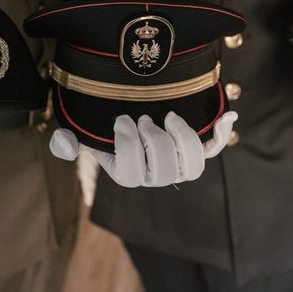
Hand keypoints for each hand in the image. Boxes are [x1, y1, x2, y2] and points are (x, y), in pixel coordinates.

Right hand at [50, 111, 237, 187]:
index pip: (130, 174)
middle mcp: (156, 175)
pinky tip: (228, 115)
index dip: (128, 147)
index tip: (123, 119)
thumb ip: (70, 140)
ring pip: (192, 166)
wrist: (132, 115)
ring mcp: (179, 164)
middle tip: (144, 119)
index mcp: (128, 173)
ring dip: (182, 139)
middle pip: (164, 172)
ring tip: (169, 117)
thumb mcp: (86, 133)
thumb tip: (64, 144)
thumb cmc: (108, 128)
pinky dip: (221, 132)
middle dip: (154, 142)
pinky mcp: (196, 148)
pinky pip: (213, 148)